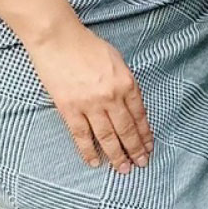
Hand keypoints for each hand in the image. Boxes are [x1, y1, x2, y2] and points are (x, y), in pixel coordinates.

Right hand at [25, 21, 153, 173]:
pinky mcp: (70, 109)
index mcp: (126, 83)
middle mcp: (111, 96)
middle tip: (141, 164)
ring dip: (117, 155)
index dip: (145, 133)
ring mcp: (90, 105)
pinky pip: (81, 135)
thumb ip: (125, 83)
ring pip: (107, 137)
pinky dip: (88, 151)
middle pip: (126, 129)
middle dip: (135, 149)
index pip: (140, 115)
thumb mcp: (117, 61)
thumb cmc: (88, 46)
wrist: (58, 40)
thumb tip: (130, 105)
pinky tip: (95, 162)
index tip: (149, 146)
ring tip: (123, 169)